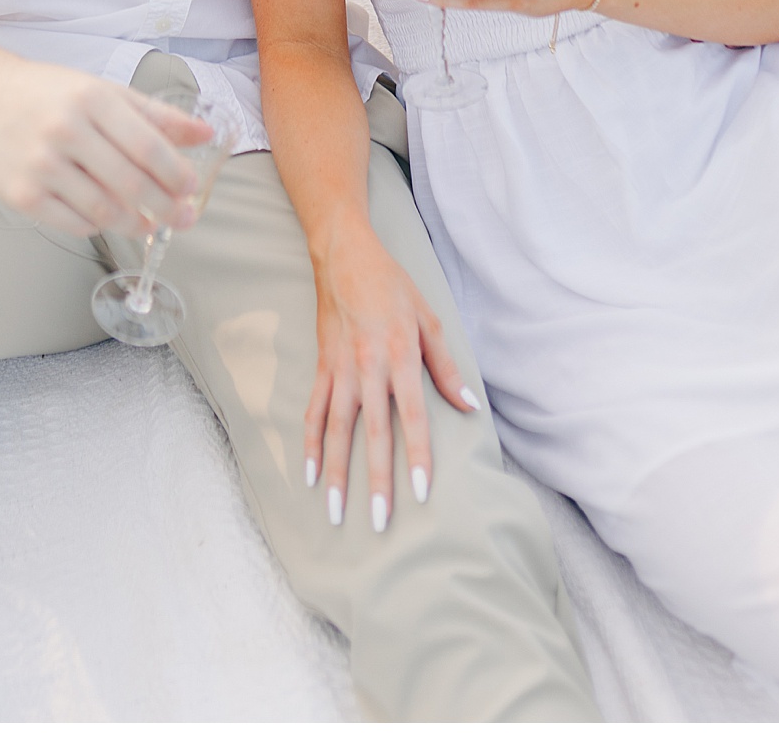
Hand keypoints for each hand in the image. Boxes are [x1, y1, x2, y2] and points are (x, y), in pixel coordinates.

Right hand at [0, 56, 211, 238]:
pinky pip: (74, 222)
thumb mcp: (104, 92)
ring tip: (149, 222)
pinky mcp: (21, 194)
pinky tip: (106, 216)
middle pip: (129, 182)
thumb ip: (155, 115)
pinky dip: (97, 224)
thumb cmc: (49, 95)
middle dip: (164, 206)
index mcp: (91, 99)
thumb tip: (204, 134)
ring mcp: (40, 165)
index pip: (146, 145)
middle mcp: (65, 130)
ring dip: (134, 222)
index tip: (192, 188)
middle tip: (182, 217)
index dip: (175, 172)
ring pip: (103, 209)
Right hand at [308, 220, 478, 533]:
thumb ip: (445, 366)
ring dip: (336, 473)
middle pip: (373, 432)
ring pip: (336, 430)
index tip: (423, 492)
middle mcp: (368, 366)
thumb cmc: (392, 287)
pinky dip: (310, 445)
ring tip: (335, 513)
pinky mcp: (322, 366)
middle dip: (376, 480)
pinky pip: (313, 411)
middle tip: (378, 523)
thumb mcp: (428, 318)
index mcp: (400, 354)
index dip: (418, 455)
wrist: (344, 256)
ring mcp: (340, 369)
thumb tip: (469, 406)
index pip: (412, 415)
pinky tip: (310, 477)